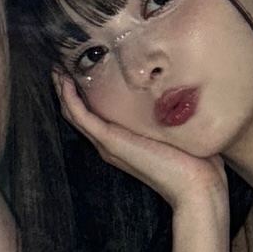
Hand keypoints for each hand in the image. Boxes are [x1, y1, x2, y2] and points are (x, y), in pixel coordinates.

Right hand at [55, 74, 226, 212]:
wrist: (197, 188)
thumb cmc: (196, 163)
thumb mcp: (179, 130)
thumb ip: (172, 114)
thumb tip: (183, 89)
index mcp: (122, 142)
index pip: (93, 115)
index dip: (82, 92)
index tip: (78, 68)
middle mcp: (109, 144)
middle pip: (77, 113)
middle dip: (66, 88)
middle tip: (58, 63)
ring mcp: (108, 144)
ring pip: (74, 114)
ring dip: (62, 91)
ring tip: (55, 68)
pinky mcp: (111, 142)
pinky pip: (81, 118)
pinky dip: (69, 99)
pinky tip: (64, 82)